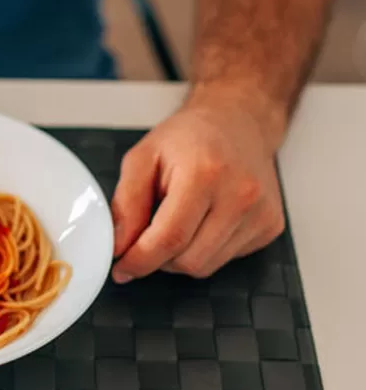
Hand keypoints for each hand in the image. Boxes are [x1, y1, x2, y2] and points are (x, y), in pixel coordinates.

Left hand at [110, 91, 285, 281]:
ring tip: (175, 221)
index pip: (169, 238)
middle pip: (188, 260)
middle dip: (158, 259)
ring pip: (207, 266)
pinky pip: (226, 259)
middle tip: (145, 237)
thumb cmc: (187, 137)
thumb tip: (119, 246)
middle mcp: (240, 195)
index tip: (120, 269)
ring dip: (181, 256)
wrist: (237, 121)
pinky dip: (205, 250)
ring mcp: (261, 213)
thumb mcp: (142, 158)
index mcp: (204, 174)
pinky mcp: (271, 226)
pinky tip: (202, 221)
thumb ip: (126, 204)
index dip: (140, 261)